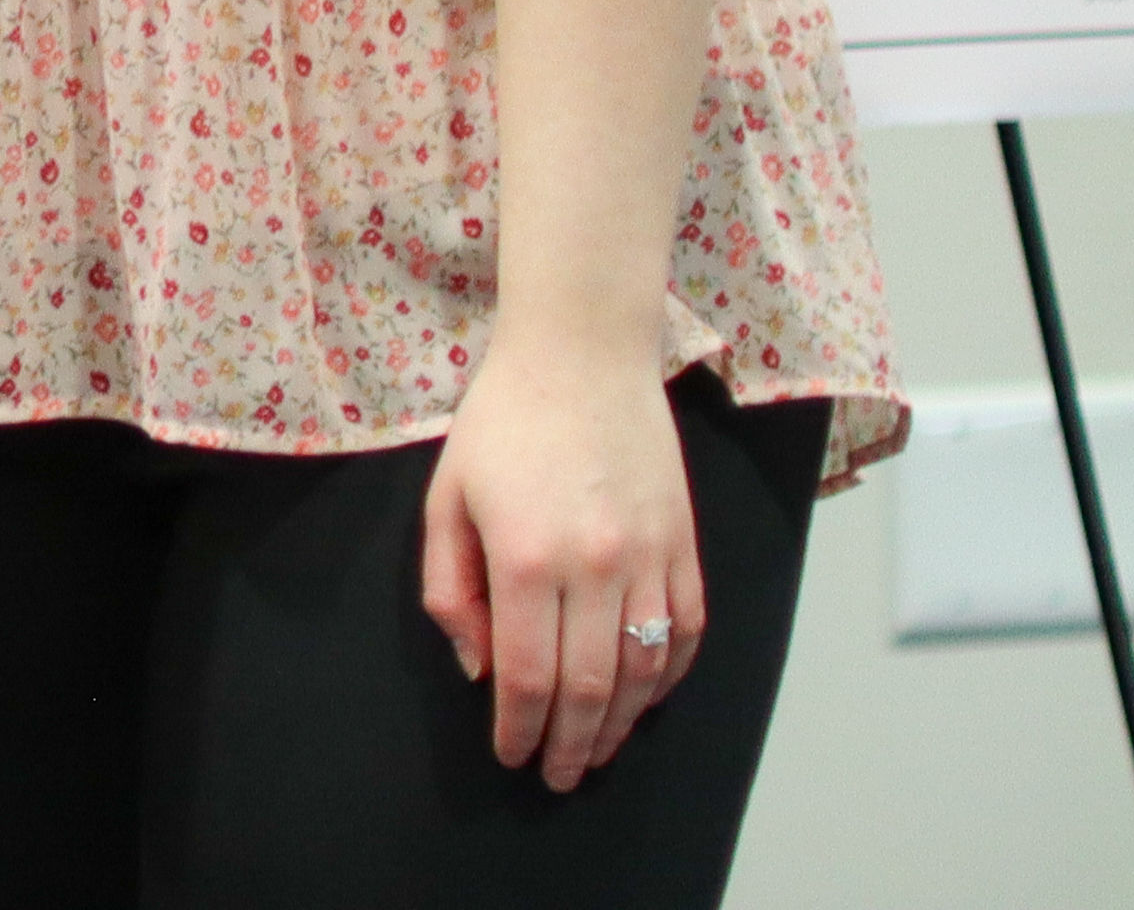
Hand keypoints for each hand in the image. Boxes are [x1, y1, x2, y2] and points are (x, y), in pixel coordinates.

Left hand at [420, 334, 702, 789]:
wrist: (582, 356)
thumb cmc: (501, 422)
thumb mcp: (447, 498)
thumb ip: (451, 589)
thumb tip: (478, 668)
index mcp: (525, 558)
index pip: (527, 674)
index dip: (519, 728)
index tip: (511, 755)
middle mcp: (594, 567)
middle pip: (590, 688)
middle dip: (572, 744)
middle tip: (558, 777)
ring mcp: (649, 558)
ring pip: (645, 672)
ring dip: (623, 724)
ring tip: (599, 752)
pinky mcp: (685, 546)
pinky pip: (686, 633)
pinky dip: (667, 677)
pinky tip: (645, 697)